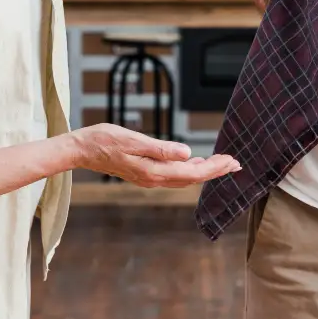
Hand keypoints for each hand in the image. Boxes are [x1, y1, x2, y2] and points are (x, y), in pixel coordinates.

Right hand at [68, 123, 240, 187]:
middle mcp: (154, 178)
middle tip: (235, 163)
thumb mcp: (134, 140)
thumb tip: (188, 154)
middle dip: (215, 171)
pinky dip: (189, 170)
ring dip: (204, 171)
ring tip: (221, 164)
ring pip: (184, 178)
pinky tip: (194, 163)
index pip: (193, 172)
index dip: (215, 168)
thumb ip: (161, 148)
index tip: (232, 162)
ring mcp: (148, 178)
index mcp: (154, 171)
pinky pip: (173, 176)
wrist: (82, 150)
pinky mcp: (144, 174)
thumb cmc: (105, 140)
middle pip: (192, 178)